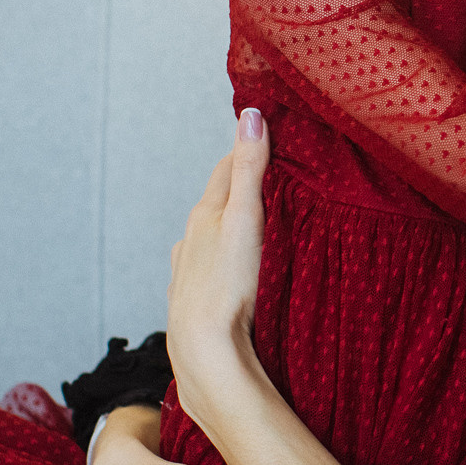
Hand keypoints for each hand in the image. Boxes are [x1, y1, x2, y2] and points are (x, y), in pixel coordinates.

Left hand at [166, 108, 269, 388]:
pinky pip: (211, 269)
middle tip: (276, 176)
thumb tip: (250, 115)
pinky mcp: (194, 300)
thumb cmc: (227, 284)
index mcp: (204, 214)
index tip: (274, 137)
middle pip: (218, 201)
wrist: (204, 349)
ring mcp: (188, 270)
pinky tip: (236, 271)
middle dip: (243, 187)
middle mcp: (190, 238)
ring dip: (232, 227)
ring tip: (261, 225)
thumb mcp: (245, 217)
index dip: (251, 149)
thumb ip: (249, 168)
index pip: (227, 167)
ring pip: (212, 237)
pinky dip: (226, 260)